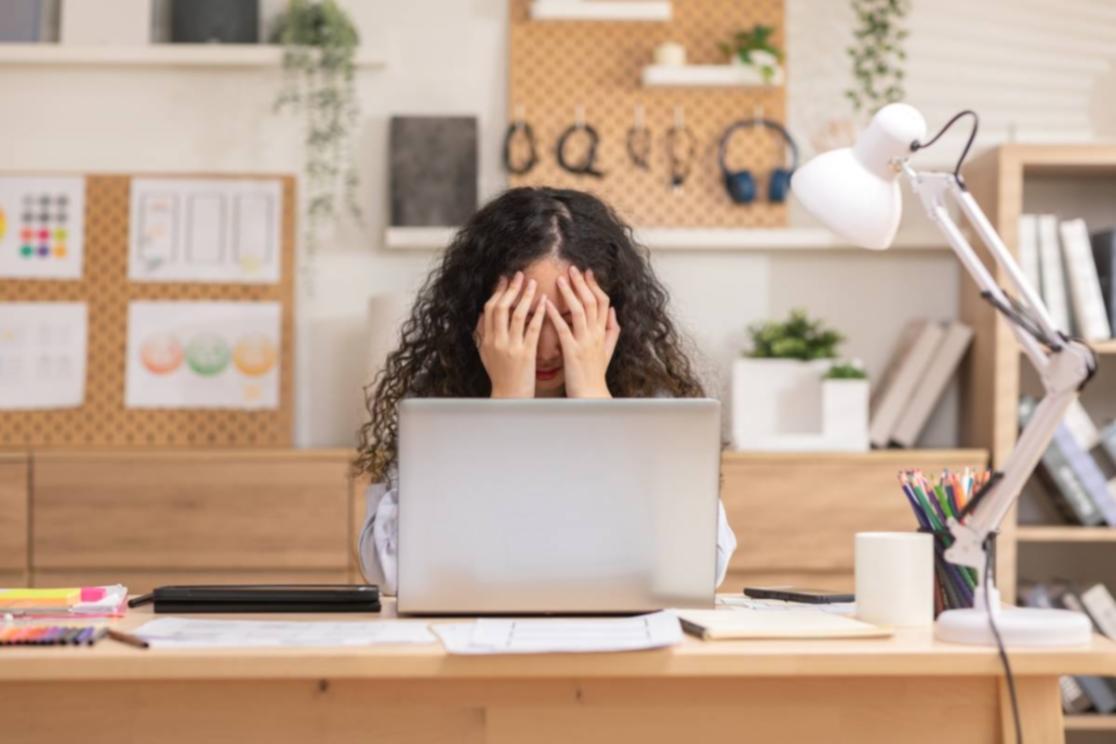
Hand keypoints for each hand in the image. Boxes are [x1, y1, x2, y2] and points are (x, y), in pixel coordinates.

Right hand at [476, 271, 547, 397]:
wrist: (509, 397)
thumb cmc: (500, 376)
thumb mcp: (485, 354)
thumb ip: (482, 335)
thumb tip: (480, 315)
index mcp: (487, 340)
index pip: (489, 309)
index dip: (497, 292)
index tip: (505, 279)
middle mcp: (497, 341)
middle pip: (501, 308)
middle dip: (510, 289)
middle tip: (519, 275)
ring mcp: (511, 347)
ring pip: (517, 315)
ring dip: (525, 296)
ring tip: (533, 283)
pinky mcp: (526, 354)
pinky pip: (532, 329)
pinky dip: (538, 314)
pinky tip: (544, 302)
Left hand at [545, 266, 619, 398]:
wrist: (591, 395)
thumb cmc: (596, 374)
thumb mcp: (608, 350)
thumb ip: (612, 330)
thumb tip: (613, 310)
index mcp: (603, 332)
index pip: (602, 302)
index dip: (595, 285)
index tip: (587, 272)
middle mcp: (595, 334)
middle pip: (591, 302)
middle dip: (582, 283)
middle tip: (572, 268)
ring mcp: (584, 342)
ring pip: (579, 311)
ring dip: (570, 293)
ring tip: (560, 279)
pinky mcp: (572, 351)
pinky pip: (563, 328)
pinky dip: (556, 314)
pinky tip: (547, 303)